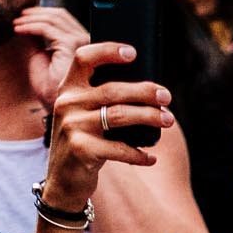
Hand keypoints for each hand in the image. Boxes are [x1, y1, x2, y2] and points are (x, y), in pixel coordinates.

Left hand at [14, 4, 91, 113]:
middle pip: (61, 15)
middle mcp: (88, 45)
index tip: (24, 18)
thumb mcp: (43, 61)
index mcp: (85, 48)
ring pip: (55, 19)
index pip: (65, 21)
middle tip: (19, 16)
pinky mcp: (73, 48)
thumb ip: (39, 41)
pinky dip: (31, 26)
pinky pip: (48, 29)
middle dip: (37, 12)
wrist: (60, 115)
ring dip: (31, 18)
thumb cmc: (53, 94)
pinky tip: (19, 30)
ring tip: (17, 23)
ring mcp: (83, 45)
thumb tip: (28, 20)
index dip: (43, 14)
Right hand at [40, 39, 174, 212]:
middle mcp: (67, 103)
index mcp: (68, 89)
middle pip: (113, 90)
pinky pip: (120, 149)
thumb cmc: (84, 143)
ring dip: (149, 117)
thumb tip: (146, 90)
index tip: (133, 52)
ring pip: (119, 116)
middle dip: (144, 92)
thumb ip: (100, 100)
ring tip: (168, 119)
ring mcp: (73, 126)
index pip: (84, 59)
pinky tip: (151, 158)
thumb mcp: (84, 116)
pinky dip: (140, 155)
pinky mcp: (82, 150)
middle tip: (166, 96)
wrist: (64, 181)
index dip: (108, 51)